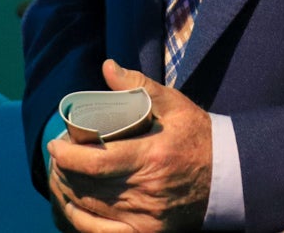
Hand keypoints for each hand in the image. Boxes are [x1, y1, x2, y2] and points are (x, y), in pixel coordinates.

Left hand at [47, 60, 211, 232]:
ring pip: (92, 210)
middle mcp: (147, 190)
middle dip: (63, 172)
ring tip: (60, 176)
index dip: (68, 155)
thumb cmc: (197, 136)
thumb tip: (107, 67)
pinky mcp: (148, 232)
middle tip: (56, 157)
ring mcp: (147, 216)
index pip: (97, 162)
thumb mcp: (173, 105)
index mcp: (151, 156)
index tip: (55, 144)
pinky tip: (72, 208)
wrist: (228, 176)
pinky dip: (82, 222)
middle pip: (89, 187)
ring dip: (68, 193)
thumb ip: (138, 86)